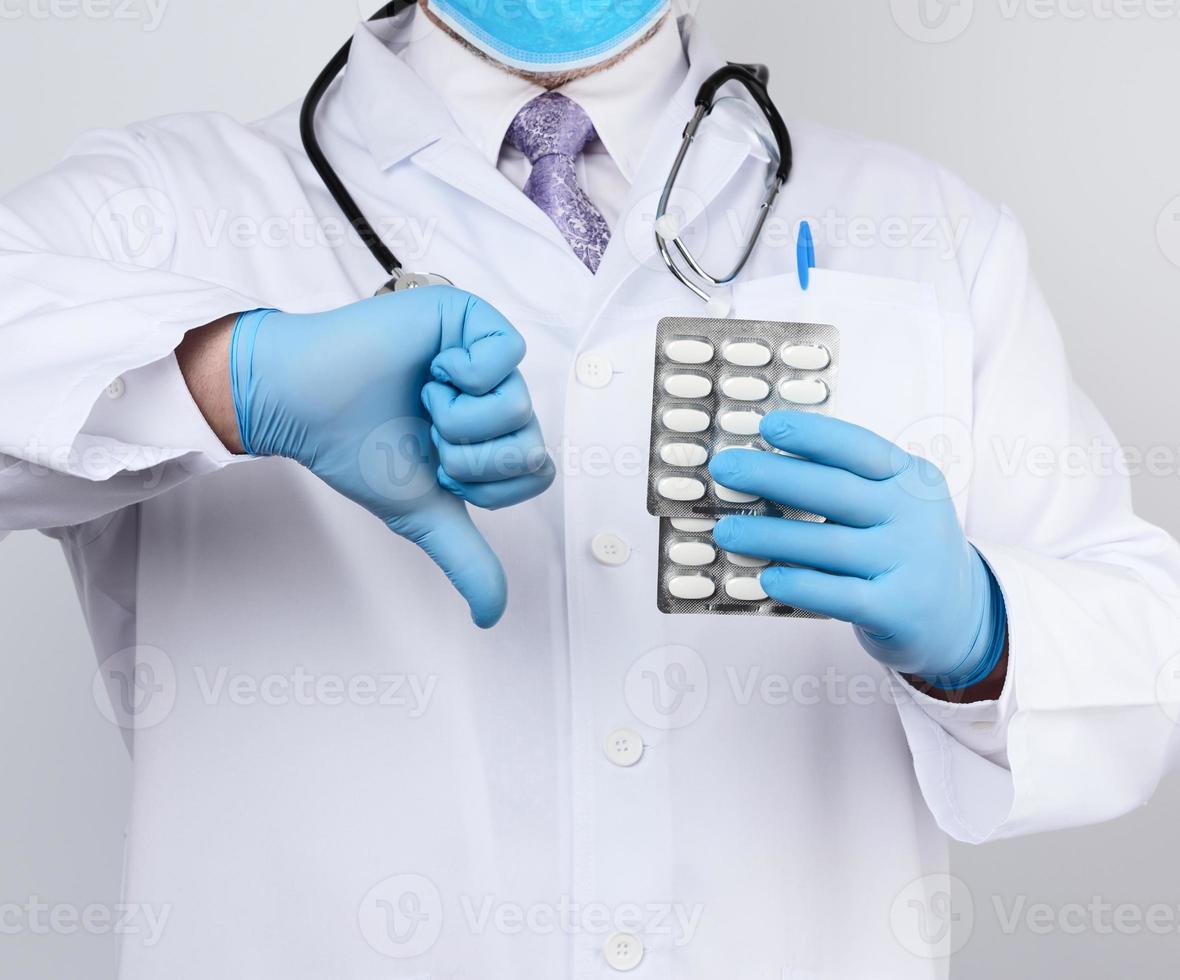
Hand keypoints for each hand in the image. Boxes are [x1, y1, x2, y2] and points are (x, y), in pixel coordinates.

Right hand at [230, 287, 554, 628]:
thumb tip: (492, 616)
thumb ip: (465, 560)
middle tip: (428, 433)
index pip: (535, 472)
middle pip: (531, 441)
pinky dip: (466, 374)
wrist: (304, 403)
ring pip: (519, 403)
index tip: (439, 467)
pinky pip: (506, 352)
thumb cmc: (355, 448)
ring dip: (460, 417)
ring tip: (423, 400)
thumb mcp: (423, 513)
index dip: (487, 483)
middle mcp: (492, 396)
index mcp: (488, 437)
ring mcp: (483, 356)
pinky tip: (431, 371)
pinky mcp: (468, 319)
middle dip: (470, 454)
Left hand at [709, 411, 1006, 689]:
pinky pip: (839, 594)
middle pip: (835, 490)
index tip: (767, 426)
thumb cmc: (905, 548)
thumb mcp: (895, 503)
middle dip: (773, 477)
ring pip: (829, 544)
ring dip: (770, 536)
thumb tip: (763, 467)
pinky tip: (767, 578)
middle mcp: (913, 516)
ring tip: (725, 532)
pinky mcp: (896, 609)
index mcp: (910, 479)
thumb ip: (847, 484)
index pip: (860, 448)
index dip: (814, 436)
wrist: (962, 615)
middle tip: (724, 470)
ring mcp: (907, 563)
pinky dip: (801, 584)